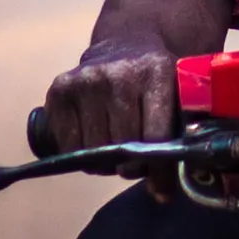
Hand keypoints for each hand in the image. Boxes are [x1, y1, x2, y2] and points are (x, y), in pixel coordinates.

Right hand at [43, 37, 178, 195]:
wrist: (126, 42)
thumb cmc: (155, 81)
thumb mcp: (177, 95)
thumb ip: (178, 136)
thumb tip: (163, 195)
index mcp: (157, 71)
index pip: (156, 136)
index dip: (159, 170)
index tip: (162, 191)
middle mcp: (120, 72)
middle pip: (122, 146)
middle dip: (130, 165)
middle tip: (134, 164)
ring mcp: (87, 79)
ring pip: (93, 150)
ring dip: (104, 162)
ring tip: (114, 152)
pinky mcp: (61, 88)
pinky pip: (68, 144)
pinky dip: (80, 154)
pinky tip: (92, 141)